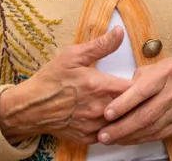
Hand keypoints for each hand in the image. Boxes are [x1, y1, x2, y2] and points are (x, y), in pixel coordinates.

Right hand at [0, 26, 130, 144]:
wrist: (29, 108)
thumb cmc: (50, 80)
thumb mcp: (73, 56)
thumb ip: (100, 45)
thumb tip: (119, 32)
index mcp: (101, 87)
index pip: (136, 88)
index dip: (142, 84)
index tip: (141, 79)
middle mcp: (100, 109)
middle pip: (132, 107)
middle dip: (137, 100)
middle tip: (137, 92)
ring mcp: (94, 126)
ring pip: (122, 123)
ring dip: (126, 114)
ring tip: (127, 105)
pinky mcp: (87, 138)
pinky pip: (109, 135)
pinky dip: (113, 127)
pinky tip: (112, 118)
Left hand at [98, 59, 171, 144]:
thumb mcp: (155, 67)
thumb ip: (136, 79)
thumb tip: (114, 96)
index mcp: (168, 71)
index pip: (143, 90)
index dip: (124, 104)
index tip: (107, 114)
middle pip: (147, 114)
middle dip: (122, 127)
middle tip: (103, 135)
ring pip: (152, 127)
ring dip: (129, 136)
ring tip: (111, 139)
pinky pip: (159, 134)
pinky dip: (141, 139)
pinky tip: (128, 139)